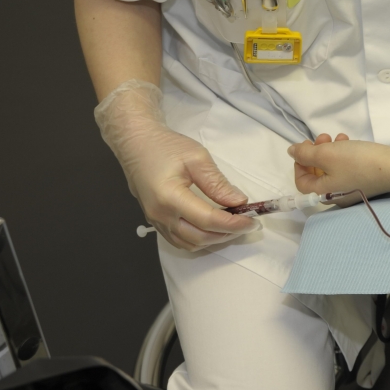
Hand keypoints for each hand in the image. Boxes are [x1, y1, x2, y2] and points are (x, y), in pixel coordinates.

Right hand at [95, 81, 255, 251]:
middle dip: (227, 234)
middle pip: (199, 237)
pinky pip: (179, 241)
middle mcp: (160, 215)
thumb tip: (239, 202)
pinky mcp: (155, 222)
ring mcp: (156, 221)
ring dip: (214, 240)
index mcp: (170, 197)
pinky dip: (200, 240)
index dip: (233, 224)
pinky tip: (214, 229)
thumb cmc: (166, 147)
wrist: (136, 145)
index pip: (207, 220)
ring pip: (189, 244)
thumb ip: (217, 183)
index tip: (252, 221)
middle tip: (247, 224)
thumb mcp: (197, 158)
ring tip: (233, 227)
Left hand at [288, 133, 389, 201]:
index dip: (298, 165)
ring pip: (332, 168)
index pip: (302, 183)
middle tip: (322, 137)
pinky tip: (349, 141)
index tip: (304, 148)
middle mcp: (337, 194)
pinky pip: (347, 167)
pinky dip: (344, 153)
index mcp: (324, 193)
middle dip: (316, 153)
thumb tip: (291, 152)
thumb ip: (305, 153)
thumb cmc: (357, 162)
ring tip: (338, 136)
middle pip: (318, 174)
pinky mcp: (365, 180)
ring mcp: (352, 188)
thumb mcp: (326, 154)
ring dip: (330, 150)